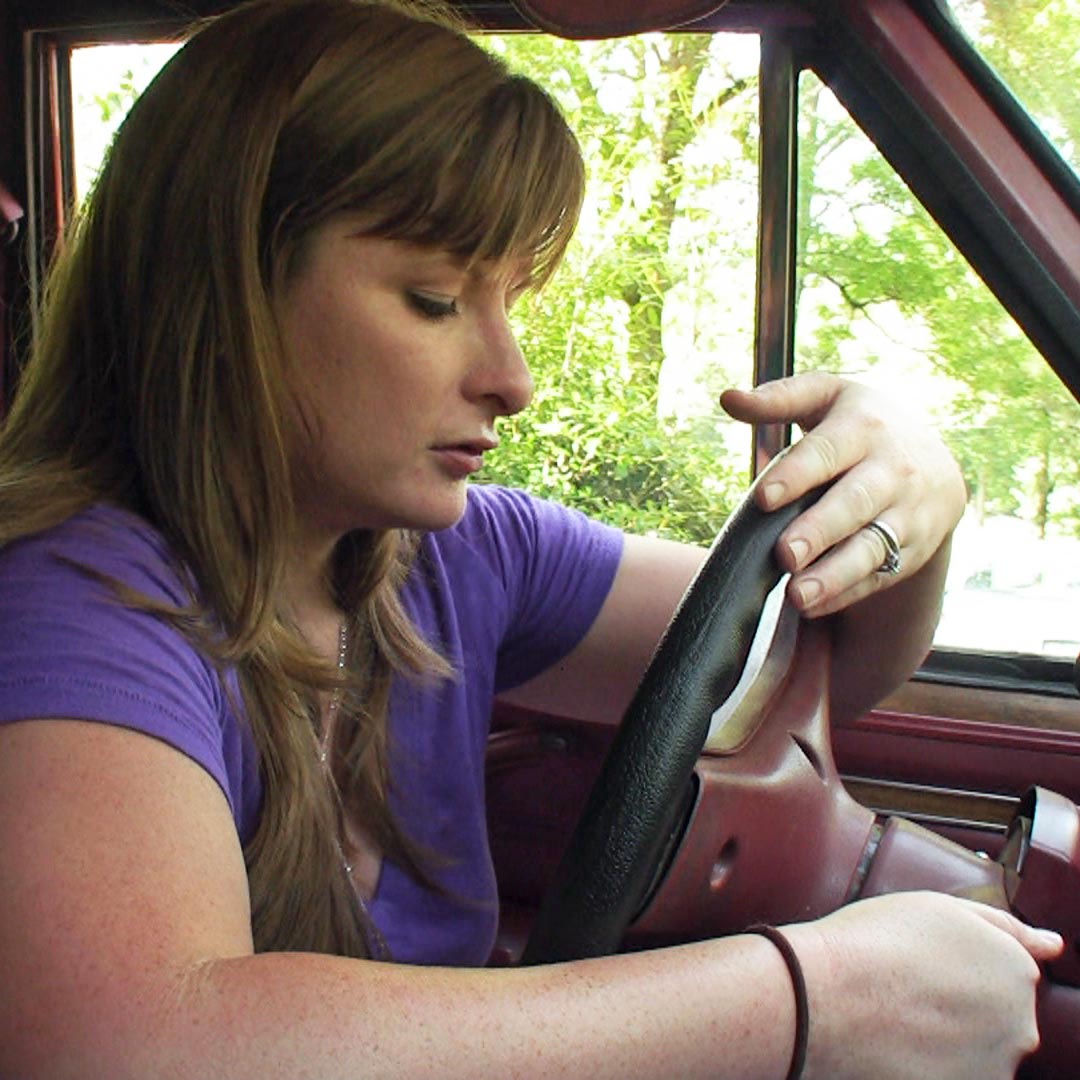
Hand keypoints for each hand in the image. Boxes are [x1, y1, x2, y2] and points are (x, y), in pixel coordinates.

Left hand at [721, 372, 965, 616]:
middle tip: (784, 555)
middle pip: (855, 504)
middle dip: (819, 531)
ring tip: (797, 595)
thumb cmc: (860, 425)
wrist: (933, 460)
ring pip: (873, 547)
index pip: (828, 452)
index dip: (797, 475)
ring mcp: (908, 513)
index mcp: (864, 428)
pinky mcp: (913, 549)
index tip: (765, 499)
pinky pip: (881, 576)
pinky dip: (847, 593)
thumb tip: (728, 397)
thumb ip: (778, 399)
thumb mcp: (826, 398)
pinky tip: (812, 605)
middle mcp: (893, 471)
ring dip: (835, 575)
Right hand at [783, 891, 1062, 1079]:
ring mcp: (994, 1065)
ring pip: (977, 1049)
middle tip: (907, 987)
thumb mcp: (939, 907)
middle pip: (995, 1014)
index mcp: (1015, 969)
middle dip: (959, 1004)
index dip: (957, 965)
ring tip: (897, 1014)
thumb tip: (1053, 946)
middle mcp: (1019, 1022)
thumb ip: (1003, 925)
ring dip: (946, 1036)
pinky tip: (897, 1042)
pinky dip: (931, 1063)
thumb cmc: (874, 940)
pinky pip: (957, 1073)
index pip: (1004, 971)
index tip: (922, 964)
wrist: (825, 996)